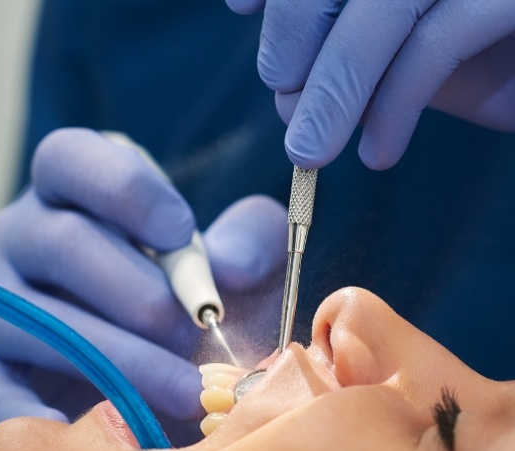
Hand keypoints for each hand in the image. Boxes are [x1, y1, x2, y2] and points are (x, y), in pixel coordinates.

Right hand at [0, 128, 286, 449]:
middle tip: (195, 339)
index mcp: (68, 200)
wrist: (123, 403)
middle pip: (63, 243)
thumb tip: (230, 266)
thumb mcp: (228, 272)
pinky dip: (36, 416)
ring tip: (184, 396)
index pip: (71, 159)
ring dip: (121, 362)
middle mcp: (13, 240)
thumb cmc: (180, 324)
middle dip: (142, 297)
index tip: (181, 233)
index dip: (127, 190)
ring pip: (38, 320)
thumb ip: (251, 243)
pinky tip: (84, 431)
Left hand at [225, 0, 514, 168]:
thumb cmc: (490, 55)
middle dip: (294, 32)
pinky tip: (377, 153)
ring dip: (333, 88)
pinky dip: (395, 105)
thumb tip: (286, 91)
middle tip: (283, 94)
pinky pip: (437, 42)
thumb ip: (353, 49)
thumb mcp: (409, 47)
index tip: (242, 6)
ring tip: (309, 151)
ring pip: (385, 5)